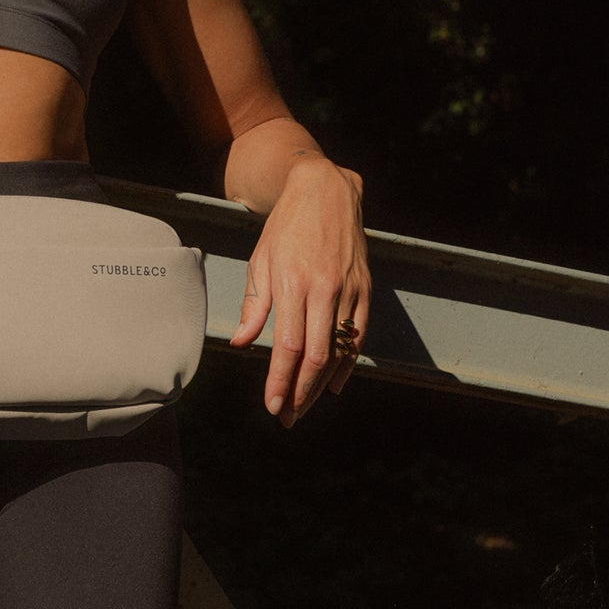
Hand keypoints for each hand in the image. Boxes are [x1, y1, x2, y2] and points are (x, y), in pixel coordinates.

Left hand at [229, 155, 369, 426]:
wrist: (325, 191)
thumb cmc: (285, 228)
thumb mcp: (260, 261)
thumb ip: (254, 306)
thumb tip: (242, 344)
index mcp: (291, 283)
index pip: (288, 347)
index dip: (281, 382)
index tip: (272, 406)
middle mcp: (323, 289)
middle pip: (315, 357)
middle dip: (301, 394)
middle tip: (287, 417)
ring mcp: (349, 290)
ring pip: (339, 351)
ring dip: (322, 386)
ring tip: (304, 406)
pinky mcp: (365, 288)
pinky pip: (358, 335)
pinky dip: (347, 364)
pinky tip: (333, 383)